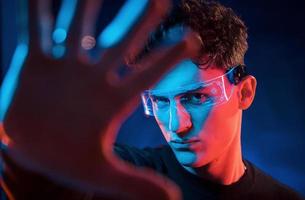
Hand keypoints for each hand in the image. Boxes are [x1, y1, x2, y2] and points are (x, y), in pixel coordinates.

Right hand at [0, 0, 200, 198]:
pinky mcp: (35, 64)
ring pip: (80, 28)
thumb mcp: (103, 174)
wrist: (30, 150)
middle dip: (140, 22)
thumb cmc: (67, 159)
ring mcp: (64, 67)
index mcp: (110, 100)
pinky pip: (35, 31)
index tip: (194, 40)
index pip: (146, 76)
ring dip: (88, 5)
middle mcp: (91, 78)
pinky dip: (35, 11)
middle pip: (120, 43)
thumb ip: (138, 185)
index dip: (169, 59)